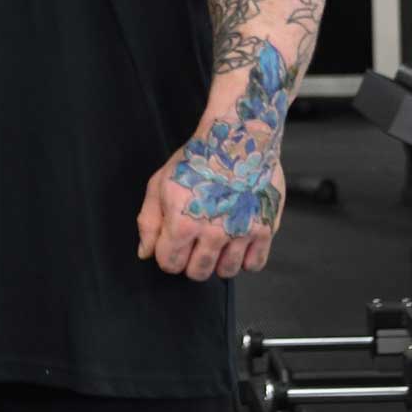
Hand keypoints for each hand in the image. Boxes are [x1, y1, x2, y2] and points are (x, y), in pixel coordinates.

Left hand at [136, 143, 284, 279]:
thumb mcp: (160, 183)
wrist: (237, 138)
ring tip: (216, 239)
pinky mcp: (265, 229)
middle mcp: (213, 233)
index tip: (173, 243)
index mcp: (183, 222)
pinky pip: (254, 265)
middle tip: (194, 240)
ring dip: (218, 261)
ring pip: (226, 272)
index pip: (169, 264)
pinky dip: (245, 258)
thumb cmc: (197, 158)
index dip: (167, 254)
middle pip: (197, 273)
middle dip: (191, 260)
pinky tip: (237, 240)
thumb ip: (149, 221)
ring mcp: (241, 232)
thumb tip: (146, 252)